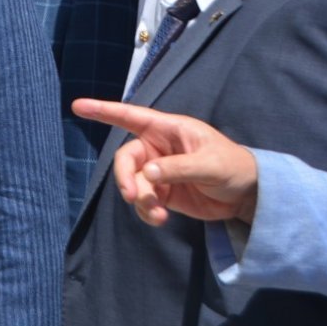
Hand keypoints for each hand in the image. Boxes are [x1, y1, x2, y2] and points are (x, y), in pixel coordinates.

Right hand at [72, 99, 258, 224]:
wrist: (248, 196)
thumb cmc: (234, 167)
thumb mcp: (211, 164)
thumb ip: (179, 167)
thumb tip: (148, 174)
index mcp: (168, 130)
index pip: (131, 116)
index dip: (104, 110)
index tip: (78, 106)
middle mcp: (157, 148)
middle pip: (125, 159)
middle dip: (125, 178)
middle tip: (131, 195)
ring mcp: (158, 171)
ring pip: (132, 183)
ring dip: (139, 200)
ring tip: (158, 215)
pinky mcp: (161, 193)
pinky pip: (142, 201)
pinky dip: (146, 211)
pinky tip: (160, 219)